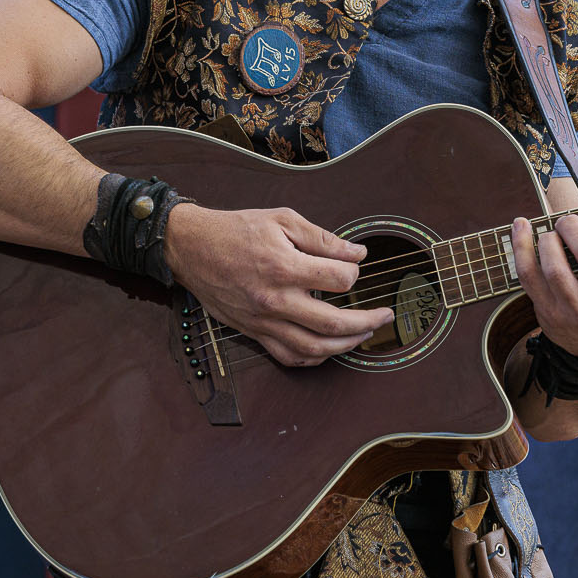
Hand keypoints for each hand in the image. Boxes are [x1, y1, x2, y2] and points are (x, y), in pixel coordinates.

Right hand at [163, 203, 393, 367]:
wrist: (191, 248)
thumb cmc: (236, 230)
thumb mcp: (281, 219)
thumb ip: (322, 238)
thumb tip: (357, 252)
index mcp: (284, 267)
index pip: (339, 279)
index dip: (355, 272)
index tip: (355, 264)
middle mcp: (275, 300)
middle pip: (334, 322)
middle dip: (367, 320)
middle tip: (385, 315)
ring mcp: (264, 321)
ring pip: (315, 347)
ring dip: (347, 344)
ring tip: (364, 334)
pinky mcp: (254, 332)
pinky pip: (289, 356)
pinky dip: (315, 357)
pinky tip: (329, 348)